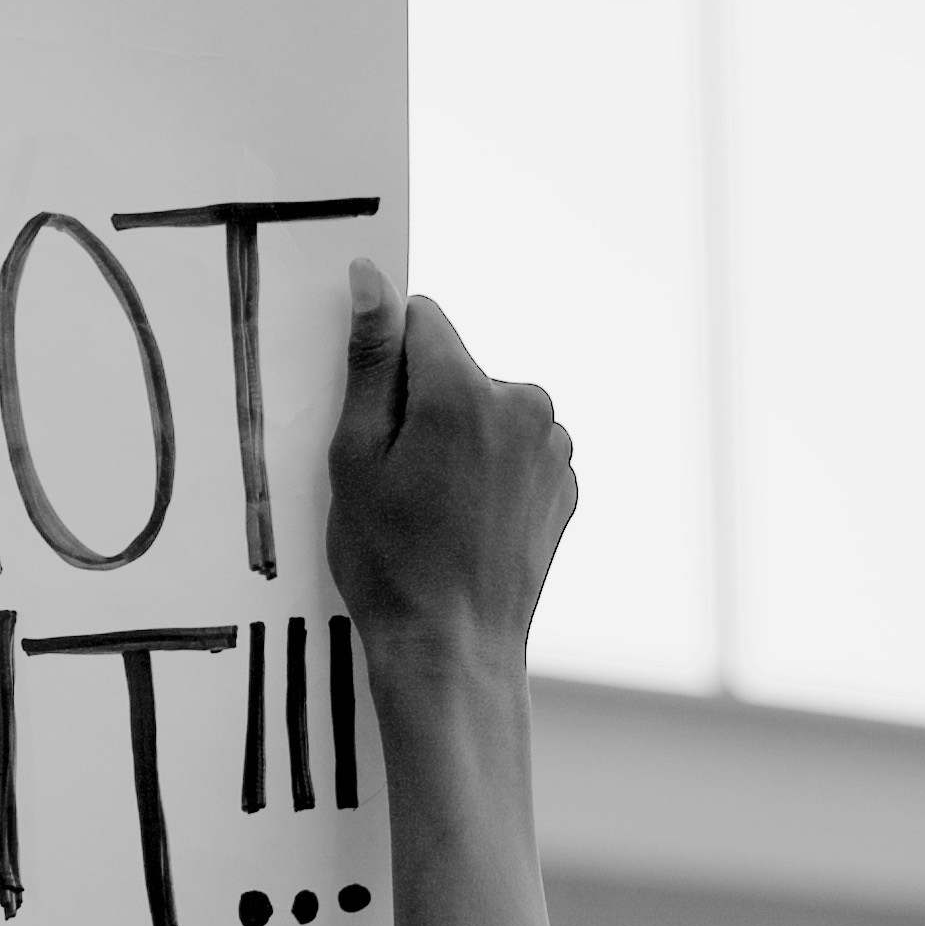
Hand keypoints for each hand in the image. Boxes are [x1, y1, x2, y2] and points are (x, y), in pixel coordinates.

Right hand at [318, 261, 572, 661]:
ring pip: (490, 408)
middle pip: (459, 367)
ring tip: (437, 506)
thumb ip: (370, 359)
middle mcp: (525, 404)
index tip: (378, 421)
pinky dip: (493, 471)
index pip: (422, 319)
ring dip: (463, 438)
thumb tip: (372, 276)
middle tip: (402, 479)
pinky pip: (519, 449)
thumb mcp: (357, 455)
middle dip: (427, 404)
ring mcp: (555, 447)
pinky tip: (469, 522)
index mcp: (466, 390)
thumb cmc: (391, 561)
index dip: (388, 364)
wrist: (454, 649)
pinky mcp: (567, 483)